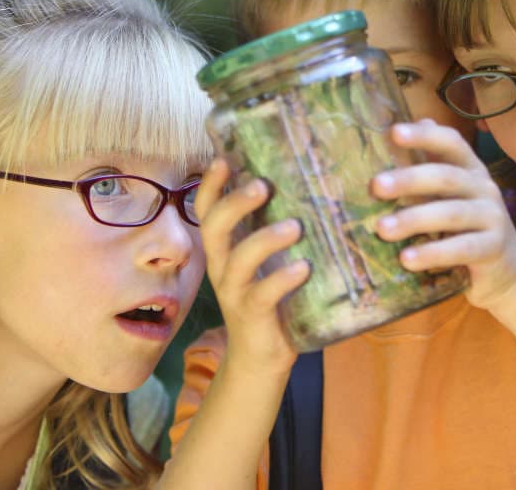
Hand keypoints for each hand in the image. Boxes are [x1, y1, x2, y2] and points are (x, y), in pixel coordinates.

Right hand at [195, 158, 306, 377]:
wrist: (262, 357)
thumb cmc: (272, 297)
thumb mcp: (269, 259)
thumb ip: (277, 226)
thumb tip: (307, 184)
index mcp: (226, 249)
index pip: (208, 211)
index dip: (212, 185)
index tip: (224, 159)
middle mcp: (223, 267)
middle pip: (214, 228)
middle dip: (235, 203)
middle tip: (263, 185)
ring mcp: (235, 292)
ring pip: (238, 260)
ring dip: (265, 239)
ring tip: (295, 227)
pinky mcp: (253, 316)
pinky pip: (262, 295)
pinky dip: (282, 279)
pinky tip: (303, 267)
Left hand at [370, 120, 515, 310]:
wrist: (506, 271)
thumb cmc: (467, 228)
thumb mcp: (449, 197)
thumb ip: (428, 169)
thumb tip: (395, 131)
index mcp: (471, 170)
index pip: (451, 143)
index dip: (425, 136)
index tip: (394, 133)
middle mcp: (484, 187)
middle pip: (446, 177)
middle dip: (409, 179)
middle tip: (376, 186)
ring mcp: (493, 217)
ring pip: (451, 213)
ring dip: (414, 219)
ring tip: (382, 229)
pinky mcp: (494, 247)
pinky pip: (462, 248)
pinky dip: (433, 253)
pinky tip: (407, 259)